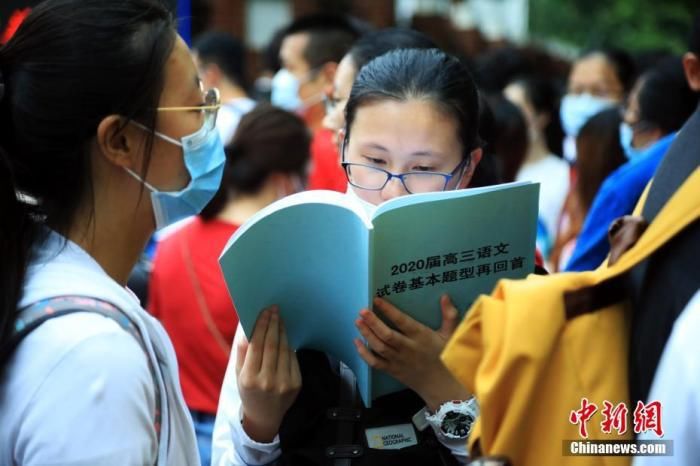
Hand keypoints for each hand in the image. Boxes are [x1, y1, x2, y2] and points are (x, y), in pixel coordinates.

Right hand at [236, 306, 301, 442]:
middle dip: (274, 324)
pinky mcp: (295, 384)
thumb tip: (246, 326)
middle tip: (275, 310)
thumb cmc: (248, 391)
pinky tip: (286, 336)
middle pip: (272, 345)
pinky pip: (293, 359)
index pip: (257, 345)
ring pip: (284, 350)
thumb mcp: (238, 373)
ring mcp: (283, 383)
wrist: (264, 417)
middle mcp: (266, 381)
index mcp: (248, 378)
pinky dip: (289, 345)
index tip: (265, 312)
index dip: (262, 326)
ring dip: (283, 332)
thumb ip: (242, 350)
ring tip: (280, 319)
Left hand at [354, 295, 468, 410]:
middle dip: (373, 322)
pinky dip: (364, 354)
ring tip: (358, 322)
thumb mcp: (451, 335)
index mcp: (421, 337)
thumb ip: (449, 315)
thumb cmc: (445, 357)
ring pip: (379, 347)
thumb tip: (445, 296)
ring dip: (367, 334)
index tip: (377, 300)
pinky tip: (356, 342)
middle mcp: (408, 348)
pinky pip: (375, 363)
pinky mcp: (392, 370)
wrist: (442, 386)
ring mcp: (398, 361)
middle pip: (387, 335)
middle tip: (362, 311)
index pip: (402, 321)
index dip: (389, 310)